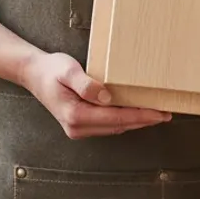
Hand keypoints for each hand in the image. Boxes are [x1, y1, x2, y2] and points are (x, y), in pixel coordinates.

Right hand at [23, 50, 170, 139]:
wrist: (34, 74)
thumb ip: (86, 84)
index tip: (159, 112)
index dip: (140, 116)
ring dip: (135, 121)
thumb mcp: (68, 70)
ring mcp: (78, 129)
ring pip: (114, 127)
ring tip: (156, 113)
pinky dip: (124, 120)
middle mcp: (77, 127)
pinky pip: (108, 124)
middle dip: (143, 120)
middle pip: (118, 126)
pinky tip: (135, 112)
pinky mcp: (80, 125)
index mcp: (75, 115)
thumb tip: (105, 97)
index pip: (116, 118)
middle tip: (166, 113)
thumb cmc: (51, 70)